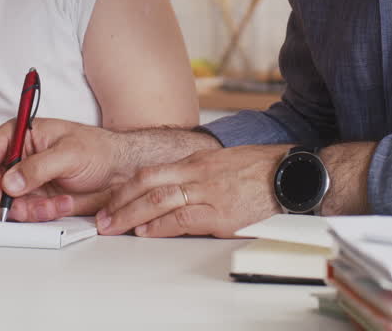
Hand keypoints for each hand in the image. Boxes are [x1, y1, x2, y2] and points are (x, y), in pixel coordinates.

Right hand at [0, 118, 122, 221]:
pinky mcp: (33, 198)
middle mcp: (15, 157)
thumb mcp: (70, 153)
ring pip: (4, 203)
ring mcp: (23, 180)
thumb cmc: (98, 149)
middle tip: (24, 209)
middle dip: (4, 201)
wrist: (119, 171)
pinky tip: (61, 205)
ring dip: (26, 210)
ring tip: (55, 204)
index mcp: (18, 134)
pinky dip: (39, 215)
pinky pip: (23, 213)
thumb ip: (38, 167)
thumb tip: (9, 183)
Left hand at [95, 144, 287, 237]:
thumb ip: (196, 172)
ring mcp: (209, 192)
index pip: (150, 172)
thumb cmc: (259, 169)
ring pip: (160, 200)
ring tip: (115, 227)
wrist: (290, 173)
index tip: (110, 201)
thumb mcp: (221, 161)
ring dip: (133, 215)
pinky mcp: (222, 214)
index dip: (126, 187)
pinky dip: (162, 226)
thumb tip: (171, 186)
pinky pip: (184, 218)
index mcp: (197, 160)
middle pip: (148, 184)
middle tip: (102, 218)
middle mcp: (198, 173)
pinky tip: (147, 232)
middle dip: (120, 202)